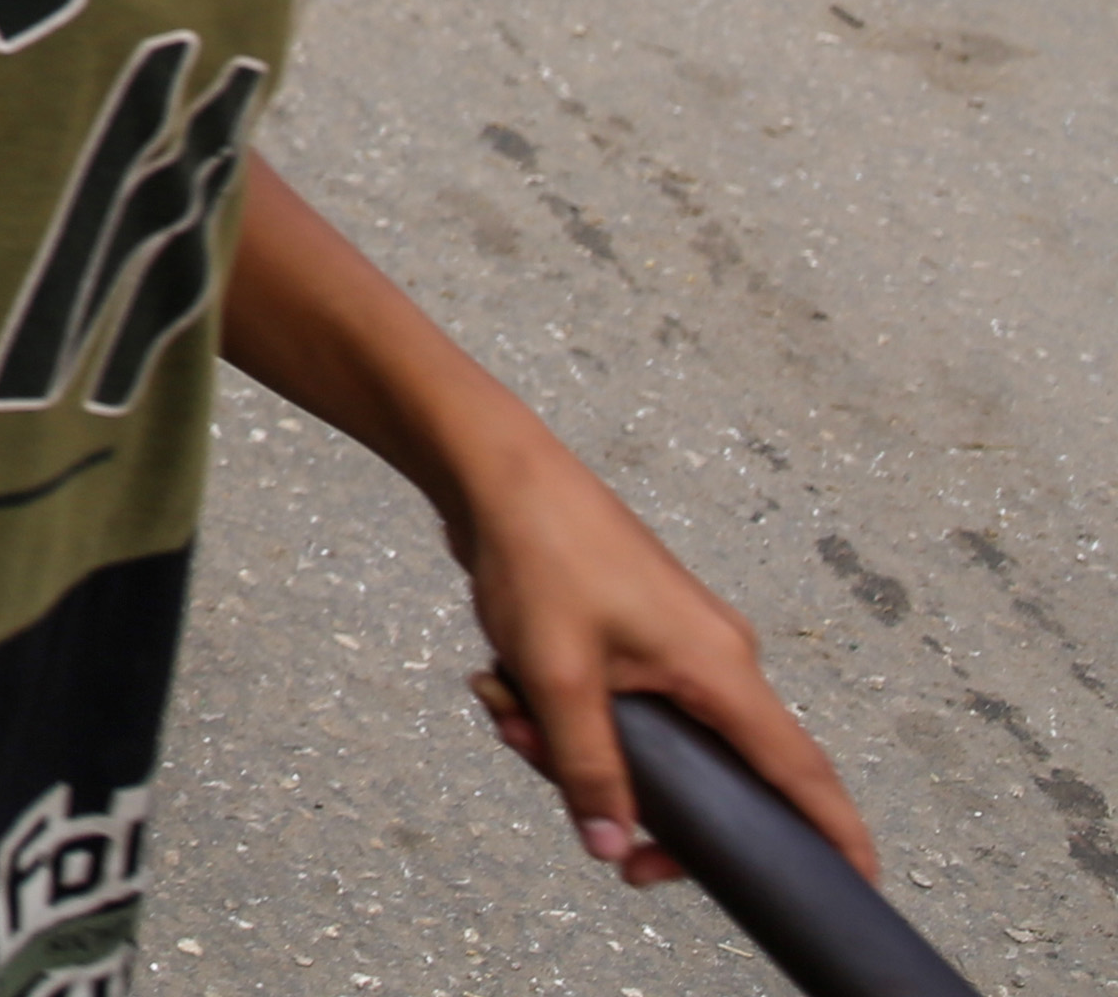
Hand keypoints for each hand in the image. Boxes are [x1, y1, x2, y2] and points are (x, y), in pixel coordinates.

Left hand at [451, 437, 875, 893]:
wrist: (495, 472)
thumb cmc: (538, 556)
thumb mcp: (557, 677)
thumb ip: (587, 767)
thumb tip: (611, 848)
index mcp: (723, 669)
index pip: (800, 771)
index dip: (834, 833)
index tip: (862, 885)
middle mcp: (717, 660)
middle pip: (705, 773)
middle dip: (629, 794)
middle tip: (567, 796)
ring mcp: (678, 647)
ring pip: (644, 740)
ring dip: (570, 743)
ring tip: (506, 708)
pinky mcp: (636, 637)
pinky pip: (615, 705)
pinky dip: (561, 709)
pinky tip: (502, 685)